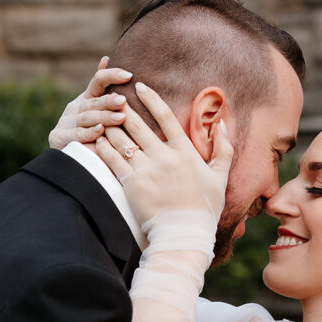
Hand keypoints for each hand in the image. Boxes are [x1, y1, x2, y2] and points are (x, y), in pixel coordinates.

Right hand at [48, 56, 132, 149]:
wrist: (73, 163)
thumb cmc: (97, 139)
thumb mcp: (106, 117)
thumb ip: (111, 96)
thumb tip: (111, 62)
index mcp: (88, 99)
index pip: (98, 82)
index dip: (111, 76)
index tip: (129, 74)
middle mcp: (76, 107)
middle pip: (94, 101)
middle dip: (109, 100)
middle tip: (124, 100)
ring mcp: (66, 121)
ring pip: (87, 117)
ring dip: (104, 116)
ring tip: (120, 117)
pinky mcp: (59, 137)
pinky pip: (76, 134)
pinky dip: (89, 132)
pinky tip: (100, 131)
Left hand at [94, 82, 233, 227]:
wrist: (184, 235)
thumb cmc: (204, 209)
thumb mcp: (220, 178)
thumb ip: (223, 149)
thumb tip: (221, 123)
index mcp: (185, 153)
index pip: (166, 117)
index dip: (151, 99)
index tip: (140, 86)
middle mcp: (164, 157)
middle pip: (138, 124)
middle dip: (123, 107)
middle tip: (112, 97)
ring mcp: (146, 170)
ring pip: (122, 139)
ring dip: (110, 125)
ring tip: (102, 116)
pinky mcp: (131, 184)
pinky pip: (113, 159)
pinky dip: (103, 146)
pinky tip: (97, 138)